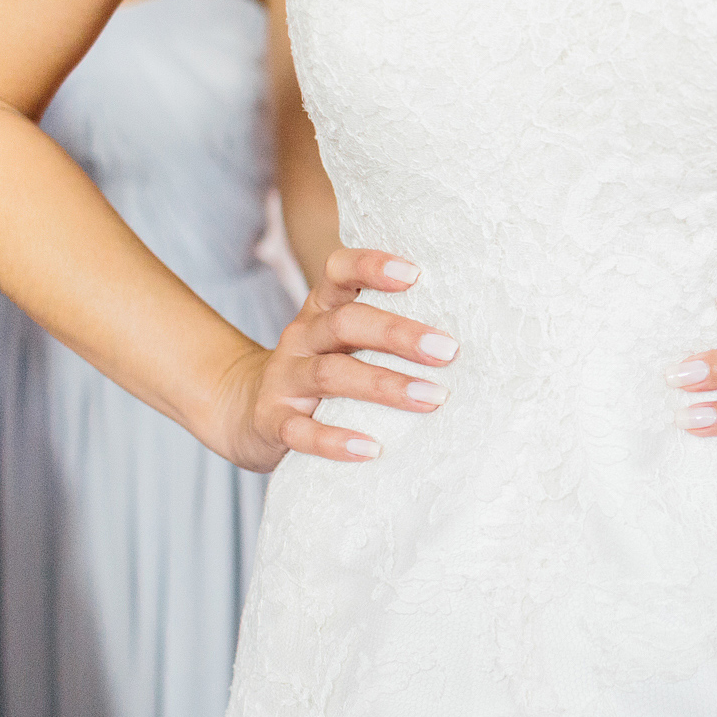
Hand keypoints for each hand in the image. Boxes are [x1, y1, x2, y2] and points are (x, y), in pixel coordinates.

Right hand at [211, 248, 457, 470]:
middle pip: (346, 323)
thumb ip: (385, 329)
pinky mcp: (274, 421)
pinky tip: (371, 449)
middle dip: (399, 334)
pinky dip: (336, 440)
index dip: (371, 267)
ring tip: (431, 399)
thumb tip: (471, 329)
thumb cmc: (320, 369)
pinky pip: (302, 431)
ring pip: (331, 375)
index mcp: (323, 310)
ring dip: (384, 386)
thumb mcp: (343, 341)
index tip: (415, 274)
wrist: (245, 408)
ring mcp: (285, 379)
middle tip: (448, 351)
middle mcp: (303, 337)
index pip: (339, 272)